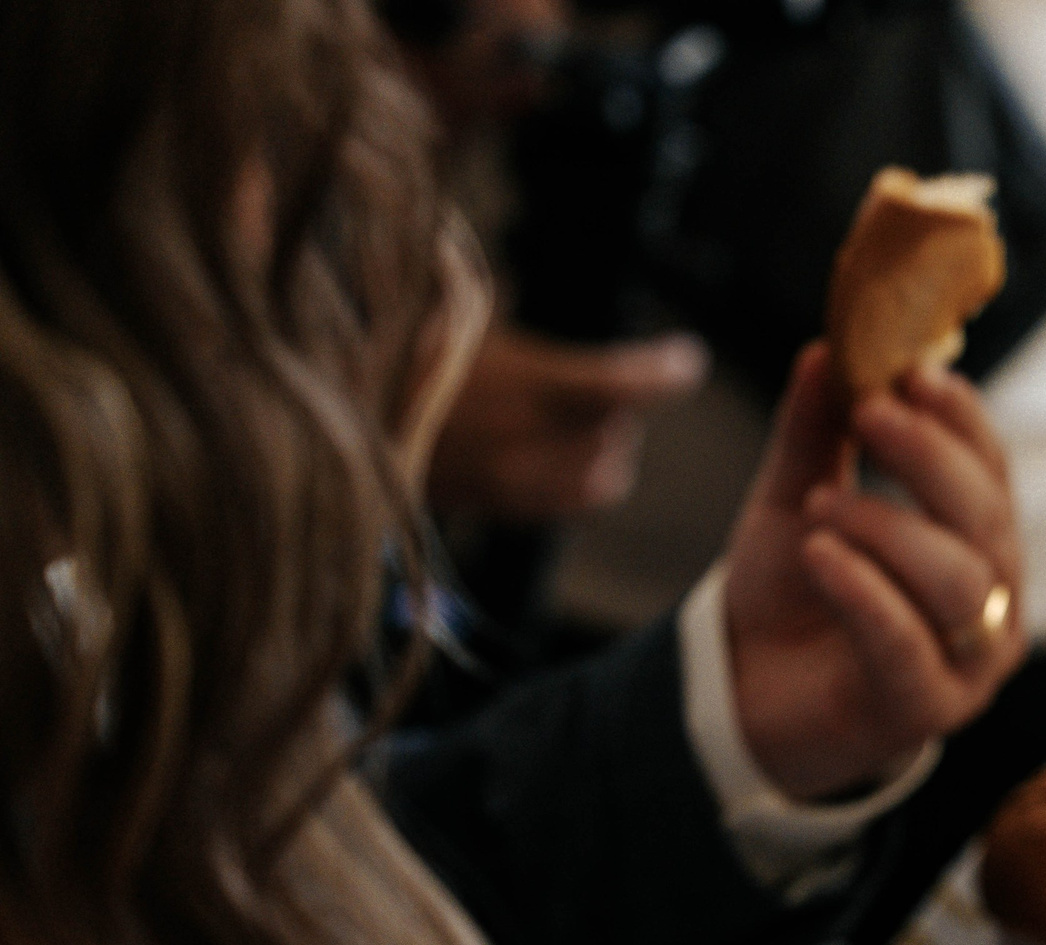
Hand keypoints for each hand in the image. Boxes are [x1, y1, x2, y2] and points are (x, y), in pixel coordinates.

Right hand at [425, 326, 705, 521]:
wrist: (337, 410)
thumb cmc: (400, 347)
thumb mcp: (463, 315)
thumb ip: (538, 347)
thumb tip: (599, 358)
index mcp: (520, 383)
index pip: (615, 385)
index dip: (660, 374)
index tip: (686, 361)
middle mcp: (525, 440)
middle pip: (616, 430)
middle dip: (618, 408)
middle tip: (601, 384)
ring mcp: (514, 481)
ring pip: (604, 472)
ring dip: (605, 444)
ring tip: (574, 418)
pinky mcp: (502, 506)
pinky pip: (574, 499)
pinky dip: (584, 475)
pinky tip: (560, 448)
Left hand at [723, 345, 1027, 800]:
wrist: (743, 698)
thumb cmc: (791, 596)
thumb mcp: (796, 500)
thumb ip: (814, 435)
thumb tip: (824, 352)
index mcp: (977, 544)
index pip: (992, 472)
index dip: (961, 419)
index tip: (911, 371)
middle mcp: (992, 602)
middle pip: (987, 520)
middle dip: (931, 458)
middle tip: (869, 411)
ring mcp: (970, 663)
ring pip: (961, 583)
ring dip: (888, 529)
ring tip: (819, 506)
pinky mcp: (927, 712)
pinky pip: (908, 645)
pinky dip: (865, 591)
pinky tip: (820, 554)